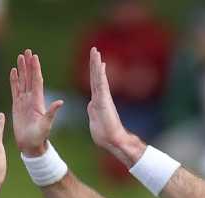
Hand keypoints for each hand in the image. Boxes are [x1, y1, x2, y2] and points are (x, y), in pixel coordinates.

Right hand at [10, 49, 63, 156]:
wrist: (30, 145)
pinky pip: (15, 90)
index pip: (36, 81)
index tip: (34, 57)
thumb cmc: (40, 137)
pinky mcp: (17, 106)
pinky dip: (14, 80)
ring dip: (21, 69)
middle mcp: (31, 99)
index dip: (35, 69)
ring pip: (22, 81)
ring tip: (20, 57)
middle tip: (27, 51)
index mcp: (38, 101)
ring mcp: (24, 101)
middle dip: (28, 64)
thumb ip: (52, 113)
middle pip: (29, 77)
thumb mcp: (47, 125)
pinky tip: (13, 71)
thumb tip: (61, 102)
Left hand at [87, 47, 140, 163]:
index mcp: (97, 101)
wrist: (113, 140)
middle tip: (94, 50)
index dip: (95, 73)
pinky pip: (101, 84)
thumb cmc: (105, 135)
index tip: (97, 63)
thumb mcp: (94, 120)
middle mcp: (101, 97)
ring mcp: (103, 98)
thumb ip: (93, 111)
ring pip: (99, 77)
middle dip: (95, 63)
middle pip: (97, 77)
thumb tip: (91, 104)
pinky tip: (99, 64)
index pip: (95, 84)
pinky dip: (99, 73)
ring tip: (95, 51)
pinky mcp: (104, 100)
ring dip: (96, 64)